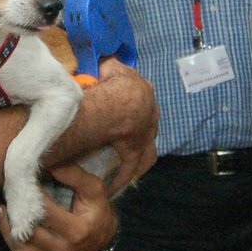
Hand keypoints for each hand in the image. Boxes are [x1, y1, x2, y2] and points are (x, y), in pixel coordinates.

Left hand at [0, 161, 116, 250]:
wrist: (102, 237)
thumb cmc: (96, 209)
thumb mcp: (94, 190)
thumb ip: (75, 176)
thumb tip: (50, 163)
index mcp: (76, 230)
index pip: (46, 212)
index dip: (33, 194)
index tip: (26, 177)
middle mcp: (62, 248)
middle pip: (30, 232)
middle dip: (17, 211)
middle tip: (10, 192)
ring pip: (21, 248)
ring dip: (7, 229)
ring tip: (2, 209)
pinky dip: (11, 247)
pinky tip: (8, 228)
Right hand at [94, 57, 157, 190]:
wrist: (120, 102)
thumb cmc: (114, 83)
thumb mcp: (110, 66)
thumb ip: (107, 65)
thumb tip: (101, 63)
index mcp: (145, 95)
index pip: (142, 99)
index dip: (133, 106)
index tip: (124, 111)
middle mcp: (151, 117)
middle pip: (148, 127)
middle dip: (139, 133)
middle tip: (125, 139)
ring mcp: (146, 137)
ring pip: (147, 152)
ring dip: (139, 159)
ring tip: (128, 169)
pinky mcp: (135, 152)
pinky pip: (130, 167)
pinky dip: (121, 177)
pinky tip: (112, 187)